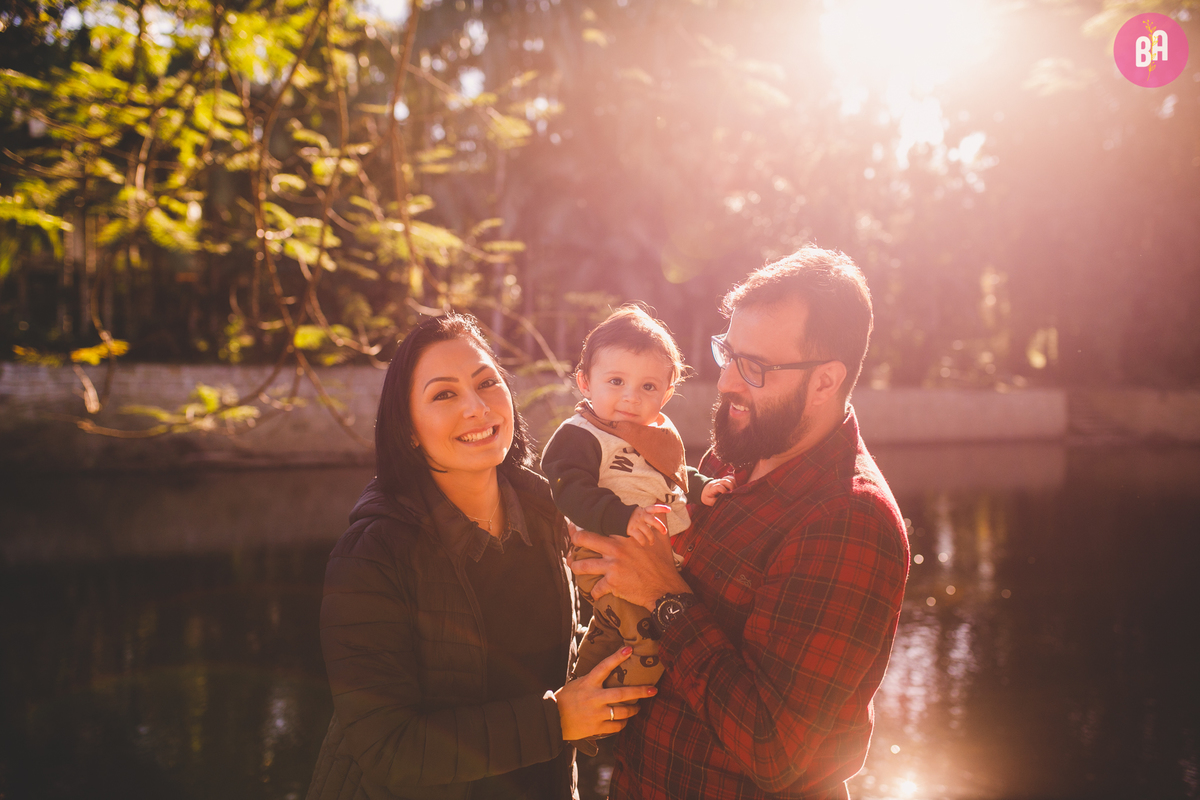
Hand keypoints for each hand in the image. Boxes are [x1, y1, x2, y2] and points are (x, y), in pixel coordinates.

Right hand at [555, 646, 656, 739]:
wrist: (552, 720)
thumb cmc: (566, 699)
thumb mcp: (578, 684)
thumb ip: (593, 680)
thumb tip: (608, 672)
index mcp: (588, 683)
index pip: (604, 667)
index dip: (617, 657)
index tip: (629, 649)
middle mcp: (594, 698)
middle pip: (622, 694)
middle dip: (640, 692)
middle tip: (653, 690)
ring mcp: (596, 714)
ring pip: (622, 712)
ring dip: (633, 710)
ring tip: (638, 708)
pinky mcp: (596, 727)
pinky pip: (616, 726)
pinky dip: (622, 723)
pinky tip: (624, 721)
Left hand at [570, 526, 690, 610]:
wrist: (665, 587)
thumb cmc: (663, 562)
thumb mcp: (662, 538)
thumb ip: (658, 520)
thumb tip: (662, 504)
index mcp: (624, 536)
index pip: (599, 524)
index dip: (585, 524)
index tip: (575, 525)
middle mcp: (615, 548)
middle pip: (584, 539)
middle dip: (573, 541)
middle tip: (569, 545)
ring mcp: (612, 566)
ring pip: (583, 565)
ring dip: (575, 566)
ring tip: (573, 566)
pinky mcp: (612, 583)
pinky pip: (596, 588)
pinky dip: (594, 592)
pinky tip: (594, 594)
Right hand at [625, 504, 670, 545]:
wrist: (615, 517)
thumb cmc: (631, 517)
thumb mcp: (638, 513)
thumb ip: (647, 515)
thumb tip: (658, 523)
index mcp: (643, 511)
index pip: (653, 508)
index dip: (661, 508)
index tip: (669, 509)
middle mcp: (640, 515)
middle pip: (653, 520)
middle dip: (660, 527)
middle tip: (664, 532)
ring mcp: (636, 522)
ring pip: (648, 531)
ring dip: (652, 539)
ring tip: (652, 542)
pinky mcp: (631, 529)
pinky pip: (640, 537)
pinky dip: (643, 541)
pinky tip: (643, 543)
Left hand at [700, 477, 735, 505]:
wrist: (704, 490)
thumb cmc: (707, 497)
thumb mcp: (709, 501)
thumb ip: (716, 502)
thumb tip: (725, 501)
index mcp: (711, 488)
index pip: (718, 486)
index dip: (724, 490)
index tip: (727, 496)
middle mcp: (716, 482)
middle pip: (725, 481)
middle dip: (731, 487)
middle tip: (733, 493)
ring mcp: (721, 480)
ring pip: (729, 478)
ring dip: (734, 483)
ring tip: (735, 490)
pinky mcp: (724, 479)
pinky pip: (731, 478)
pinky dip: (734, 481)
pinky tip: (735, 487)